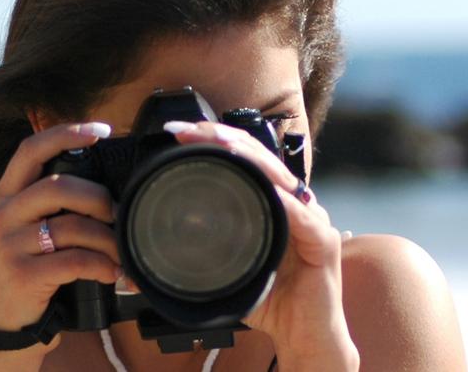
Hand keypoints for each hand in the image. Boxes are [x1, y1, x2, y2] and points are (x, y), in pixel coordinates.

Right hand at [0, 122, 120, 351]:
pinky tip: (113, 272)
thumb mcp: (36, 223)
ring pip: (72, 226)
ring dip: (108, 239)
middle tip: (116, 213)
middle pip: (58, 186)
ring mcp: (9, 243)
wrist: (11, 318)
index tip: (101, 130)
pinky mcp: (22, 274)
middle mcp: (4, 212)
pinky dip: (102, 265)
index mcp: (8, 192)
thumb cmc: (36, 262)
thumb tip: (110, 181)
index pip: (31, 149)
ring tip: (121, 252)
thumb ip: (59, 198)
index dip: (66, 133)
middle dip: (98, 198)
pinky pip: (74, 260)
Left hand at [163, 120, 357, 368]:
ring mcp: (311, 219)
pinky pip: (304, 218)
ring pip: (281, 178)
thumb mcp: (227, 270)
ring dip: (253, 158)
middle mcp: (292, 203)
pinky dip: (286, 203)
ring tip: (224, 144)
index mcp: (271, 202)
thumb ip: (198, 256)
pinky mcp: (323, 243)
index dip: (215, 140)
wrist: (303, 336)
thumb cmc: (267, 299)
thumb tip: (143, 261)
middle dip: (225, 137)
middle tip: (190, 130)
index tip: (179, 133)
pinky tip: (269, 190)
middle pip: (260, 158)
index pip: (244, 158)